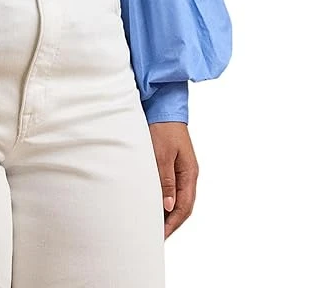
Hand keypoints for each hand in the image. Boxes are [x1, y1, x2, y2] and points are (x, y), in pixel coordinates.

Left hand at [147, 121, 198, 239]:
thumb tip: (168, 207)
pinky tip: (153, 204)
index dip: (173, 223)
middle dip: (171, 222)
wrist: (163, 107)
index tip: (161, 236)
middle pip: (182, 206)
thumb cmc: (163, 128)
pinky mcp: (173, 164)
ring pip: (177, 198)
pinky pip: (171, 187)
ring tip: (153, 224)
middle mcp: (188, 174)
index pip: (184, 207)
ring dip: (167, 212)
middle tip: (156, 236)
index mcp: (190, 173)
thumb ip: (165, 180)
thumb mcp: (162, 154)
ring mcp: (181, 169)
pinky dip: (164, 199)